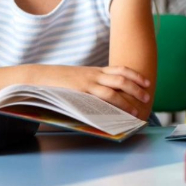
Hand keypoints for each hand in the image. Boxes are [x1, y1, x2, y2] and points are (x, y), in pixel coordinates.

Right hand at [34, 64, 150, 116]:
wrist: (39, 76)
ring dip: (127, 101)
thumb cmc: (59, 80)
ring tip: (136, 111)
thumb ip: (92, 83)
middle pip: (122, 79)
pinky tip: (117, 115)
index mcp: (95, 71)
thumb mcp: (79, 78)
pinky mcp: (79, 93)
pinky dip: (110, 107)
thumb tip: (104, 96)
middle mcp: (94, 75)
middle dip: (137, 88)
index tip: (147, 83)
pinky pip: (98, 99)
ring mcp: (87, 84)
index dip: (136, 76)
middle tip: (147, 97)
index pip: (121, 70)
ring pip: (113, 91)